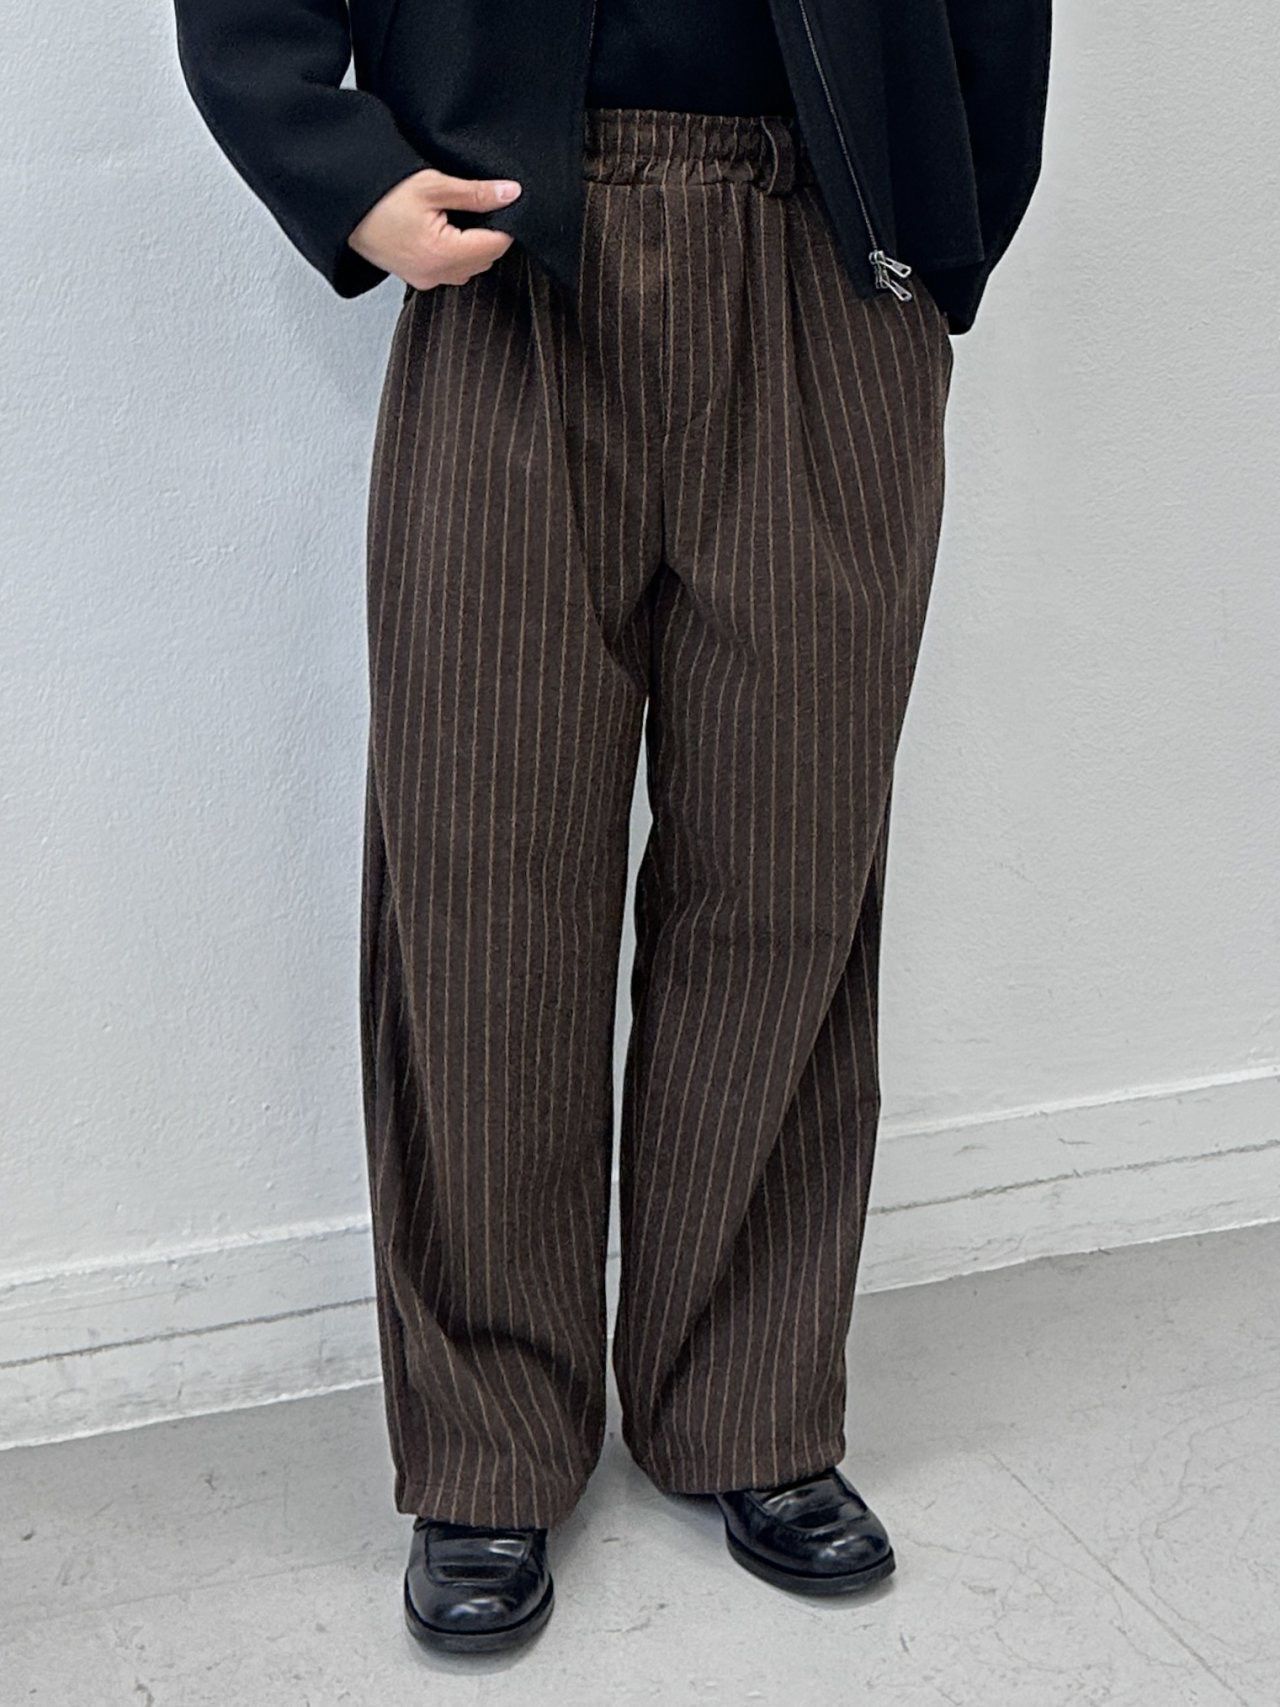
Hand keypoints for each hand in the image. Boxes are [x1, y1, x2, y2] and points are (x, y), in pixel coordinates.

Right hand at [348, 169, 521, 289]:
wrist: (346, 207)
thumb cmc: (381, 195)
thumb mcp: (432, 185)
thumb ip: (476, 193)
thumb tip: (510, 193)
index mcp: (442, 254)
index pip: (495, 246)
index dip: (505, 224)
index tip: (503, 204)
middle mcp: (436, 274)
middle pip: (485, 260)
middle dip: (489, 235)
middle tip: (479, 206)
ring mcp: (426, 280)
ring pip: (470, 269)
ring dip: (474, 246)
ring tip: (458, 217)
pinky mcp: (418, 279)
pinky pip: (451, 272)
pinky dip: (457, 254)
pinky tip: (446, 231)